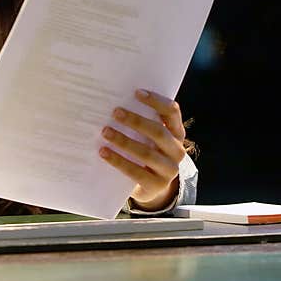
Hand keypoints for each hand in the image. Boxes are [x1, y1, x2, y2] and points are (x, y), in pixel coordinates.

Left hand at [99, 89, 186, 211]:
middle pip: (158, 132)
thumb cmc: (147, 153)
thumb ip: (141, 123)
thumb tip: (114, 102)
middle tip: (115, 112)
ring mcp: (169, 170)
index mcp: (177, 133)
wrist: (152, 188)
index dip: (156, 101)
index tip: (137, 93)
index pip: (172, 112)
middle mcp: (177, 151)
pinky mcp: (156, 185)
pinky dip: (118, 161)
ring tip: (105, 131)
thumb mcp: (149, 138)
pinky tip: (104, 152)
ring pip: (146, 153)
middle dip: (136, 121)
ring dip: (124, 141)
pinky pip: (136, 172)